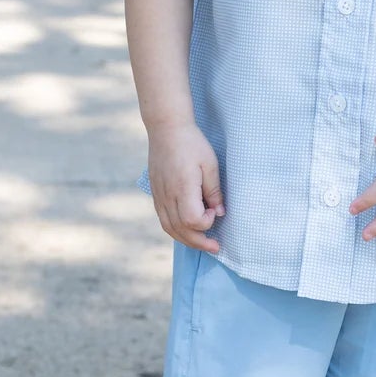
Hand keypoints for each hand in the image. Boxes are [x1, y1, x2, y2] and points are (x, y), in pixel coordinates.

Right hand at [147, 122, 224, 252]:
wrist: (166, 129)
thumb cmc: (192, 144)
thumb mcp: (210, 164)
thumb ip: (214, 191)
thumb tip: (220, 213)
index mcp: (182, 188)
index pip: (192, 220)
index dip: (206, 223)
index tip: (215, 211)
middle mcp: (167, 195)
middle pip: (180, 230)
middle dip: (199, 242)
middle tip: (215, 247)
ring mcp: (159, 196)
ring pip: (170, 228)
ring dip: (187, 240)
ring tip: (202, 243)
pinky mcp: (155, 194)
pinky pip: (163, 220)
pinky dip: (176, 230)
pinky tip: (187, 231)